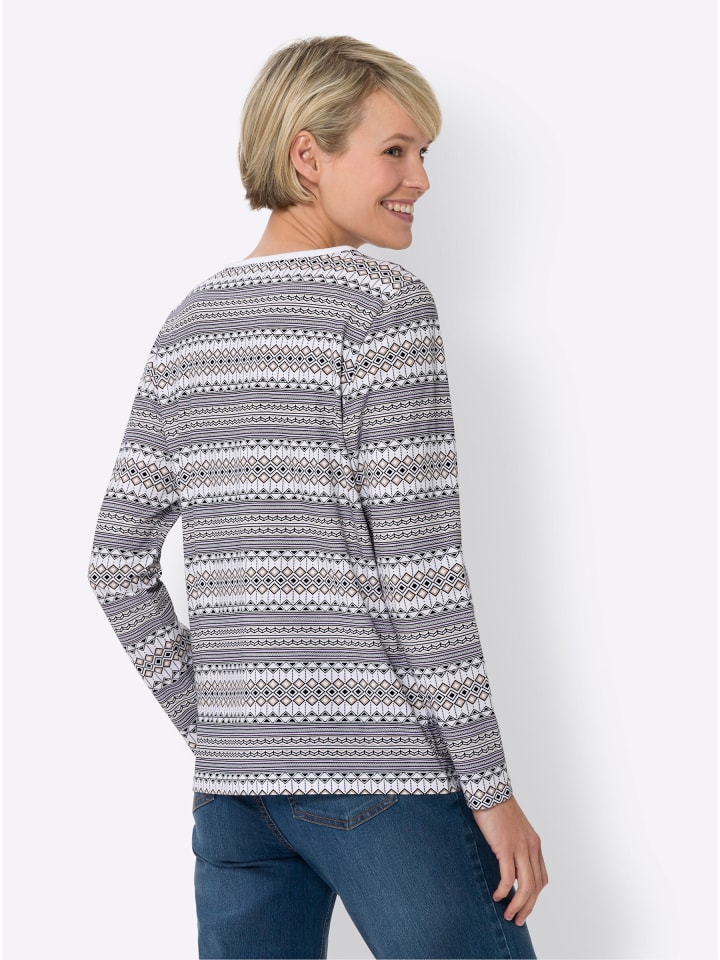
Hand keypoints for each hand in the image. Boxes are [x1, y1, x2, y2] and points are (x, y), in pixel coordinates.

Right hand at [471, 795, 547, 925]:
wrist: (490, 790)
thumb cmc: (497, 808)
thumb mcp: (513, 830)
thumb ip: (514, 846)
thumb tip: (507, 865)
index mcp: (534, 844)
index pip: (541, 878)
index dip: (534, 896)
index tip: (523, 905)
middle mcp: (531, 847)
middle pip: (536, 886)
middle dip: (528, 906)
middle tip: (517, 919)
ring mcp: (520, 847)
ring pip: (526, 886)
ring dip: (518, 904)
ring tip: (508, 913)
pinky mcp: (505, 847)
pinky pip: (508, 876)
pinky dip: (503, 890)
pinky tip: (497, 895)